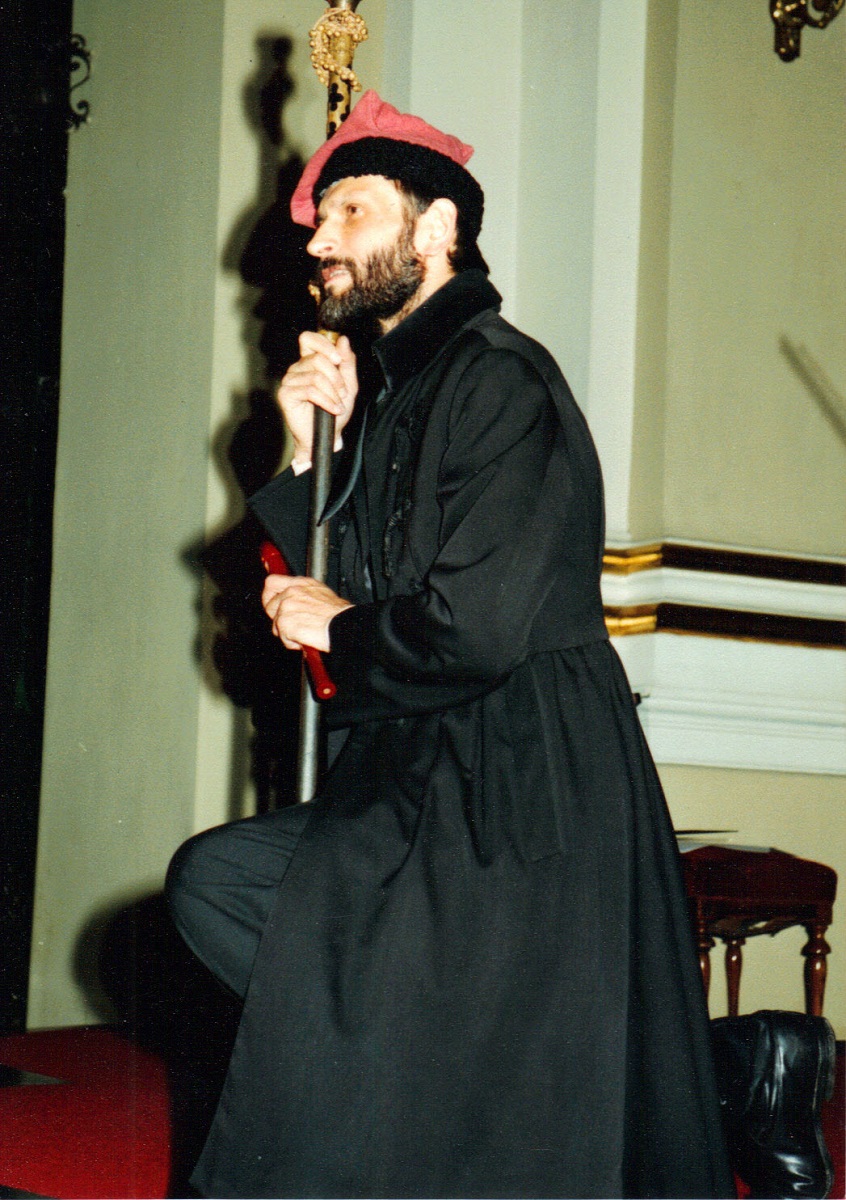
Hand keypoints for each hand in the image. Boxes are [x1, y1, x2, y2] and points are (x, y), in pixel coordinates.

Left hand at [262, 574, 352, 651]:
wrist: (344, 626)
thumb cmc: (338, 615)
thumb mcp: (321, 594)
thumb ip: (303, 594)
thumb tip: (294, 601)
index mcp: (301, 584)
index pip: (272, 582)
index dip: (268, 595)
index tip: (271, 603)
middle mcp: (291, 592)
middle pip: (269, 605)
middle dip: (277, 618)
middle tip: (291, 625)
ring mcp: (286, 607)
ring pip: (276, 625)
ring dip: (288, 633)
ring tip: (306, 633)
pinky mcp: (284, 622)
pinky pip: (283, 637)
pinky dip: (293, 642)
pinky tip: (306, 639)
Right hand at [277, 332, 357, 464]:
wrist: (328, 436)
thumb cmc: (335, 411)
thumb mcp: (349, 385)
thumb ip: (347, 363)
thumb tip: (343, 340)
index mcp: (309, 362)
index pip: (308, 339)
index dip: (324, 344)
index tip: (338, 359)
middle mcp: (297, 368)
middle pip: (318, 358)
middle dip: (336, 377)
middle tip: (342, 393)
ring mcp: (289, 381)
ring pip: (316, 376)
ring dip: (333, 392)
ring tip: (338, 405)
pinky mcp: (285, 394)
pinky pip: (309, 390)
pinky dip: (326, 400)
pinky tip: (332, 409)